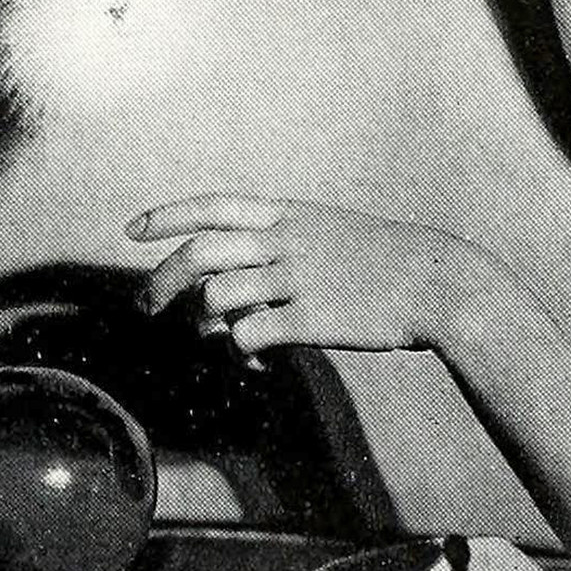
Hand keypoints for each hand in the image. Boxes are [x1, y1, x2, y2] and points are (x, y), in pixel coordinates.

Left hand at [125, 193, 457, 356]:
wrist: (439, 282)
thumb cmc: (385, 261)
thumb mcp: (330, 232)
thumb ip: (280, 248)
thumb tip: (229, 287)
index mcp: (289, 214)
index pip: (212, 205)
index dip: (167, 216)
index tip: (131, 230)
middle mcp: (286, 240)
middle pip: (200, 253)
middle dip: (160, 281)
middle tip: (144, 307)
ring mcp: (297, 278)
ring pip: (217, 298)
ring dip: (206, 327)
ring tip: (223, 343)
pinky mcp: (310, 318)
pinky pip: (248, 337)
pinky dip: (241, 355)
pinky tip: (259, 365)